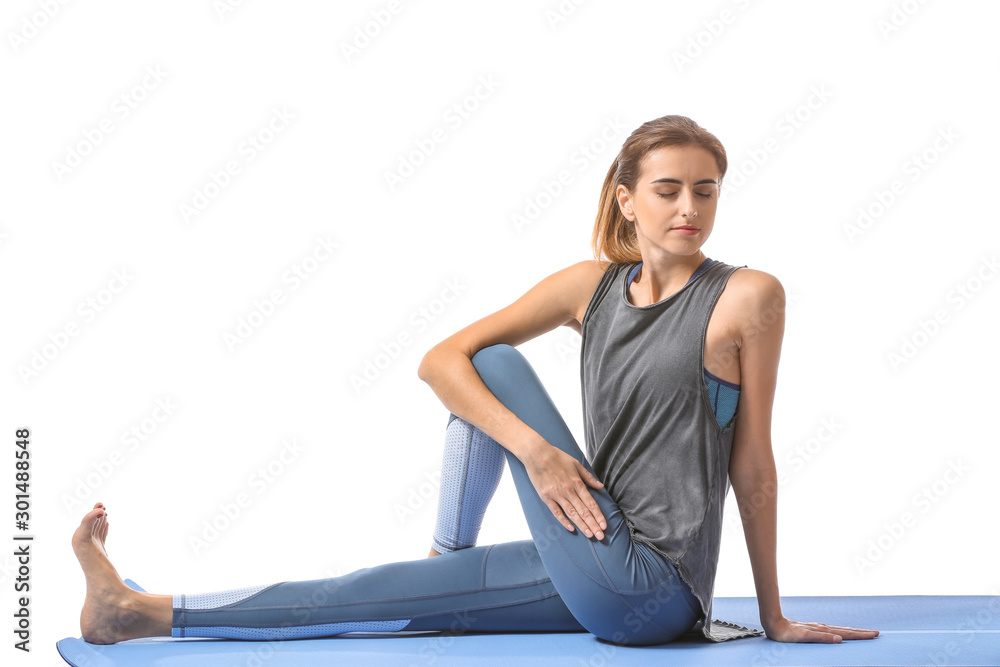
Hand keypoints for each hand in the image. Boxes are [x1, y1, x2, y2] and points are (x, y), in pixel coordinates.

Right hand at [522, 442, 606, 539]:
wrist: (537, 454)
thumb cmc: (557, 457)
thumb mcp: (576, 464)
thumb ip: (588, 477)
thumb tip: (600, 486)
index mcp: (577, 483)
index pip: (591, 503)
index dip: (598, 515)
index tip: (604, 525)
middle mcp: (568, 490)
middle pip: (583, 511)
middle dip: (593, 525)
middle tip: (601, 536)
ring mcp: (557, 495)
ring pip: (572, 514)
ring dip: (582, 525)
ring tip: (590, 535)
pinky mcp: (546, 497)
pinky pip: (556, 512)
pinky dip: (564, 521)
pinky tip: (571, 528)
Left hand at [763, 616, 878, 642]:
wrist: (773, 624)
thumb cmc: (787, 633)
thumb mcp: (804, 637)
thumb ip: (821, 637)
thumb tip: (839, 639)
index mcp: (823, 630)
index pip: (846, 633)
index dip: (860, 634)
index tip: (874, 634)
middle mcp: (822, 628)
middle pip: (846, 630)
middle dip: (861, 633)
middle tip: (876, 633)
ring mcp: (818, 628)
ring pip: (839, 630)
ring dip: (853, 632)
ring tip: (864, 633)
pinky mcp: (813, 629)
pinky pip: (831, 631)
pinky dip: (840, 632)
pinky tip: (841, 634)